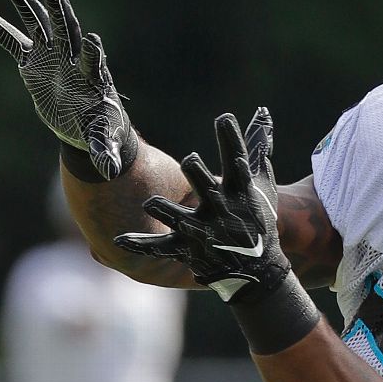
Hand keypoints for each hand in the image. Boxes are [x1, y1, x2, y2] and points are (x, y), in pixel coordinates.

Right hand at [0, 0, 134, 179]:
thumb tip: (109, 169)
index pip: (93, 60)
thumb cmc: (99, 128)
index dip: (91, 50)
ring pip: (37, 24)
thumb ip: (102, 150)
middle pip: (65, 30)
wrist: (84, 122)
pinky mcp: (32, 61)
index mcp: (91, 77)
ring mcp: (50, 55)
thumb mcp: (101, 140)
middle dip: (58, 10)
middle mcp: (71, 58)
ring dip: (23, 1)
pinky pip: (11, 40)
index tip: (91, 38)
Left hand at [114, 108, 287, 301]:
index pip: (236, 159)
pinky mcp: (188, 248)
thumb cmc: (258, 219)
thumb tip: (261, 114)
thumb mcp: (263, 185)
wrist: (257, 267)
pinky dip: (140, 245)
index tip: (223, 117)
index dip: (230, 139)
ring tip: (151, 203)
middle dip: (197, 174)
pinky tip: (119, 240)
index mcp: (240, 191)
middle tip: (188, 160)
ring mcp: (204, 231)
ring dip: (166, 211)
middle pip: (206, 188)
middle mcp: (221, 209)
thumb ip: (257, 150)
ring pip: (180, 219)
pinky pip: (161, 246)